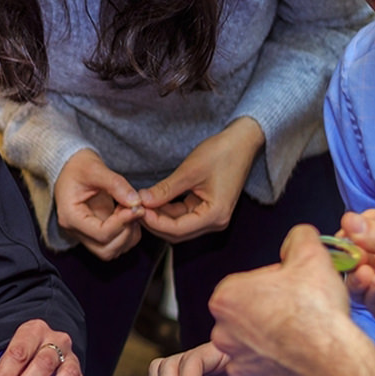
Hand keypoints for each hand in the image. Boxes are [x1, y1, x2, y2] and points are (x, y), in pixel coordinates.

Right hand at [52, 149, 142, 259]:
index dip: (123, 223)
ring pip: (111, 251)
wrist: (69, 166)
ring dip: (128, 236)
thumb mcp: (95, 168)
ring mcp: (86, 233)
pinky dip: (127, 235)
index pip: (101, 233)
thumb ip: (116, 184)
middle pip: (106, 250)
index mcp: (71, 216)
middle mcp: (76, 230)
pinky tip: (128, 214)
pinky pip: (115, 244)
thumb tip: (136, 201)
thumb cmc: (77, 166)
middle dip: (126, 233)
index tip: (137, 207)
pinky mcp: (95, 232)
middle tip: (133, 209)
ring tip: (130, 210)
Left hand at [137, 117, 263, 243]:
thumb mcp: (189, 171)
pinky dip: (167, 211)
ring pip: (178, 226)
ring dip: (159, 218)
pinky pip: (183, 216)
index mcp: (215, 215)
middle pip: (177, 233)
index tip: (137, 209)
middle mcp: (215, 222)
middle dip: (154, 223)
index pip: (178, 229)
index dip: (154, 222)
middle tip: (133, 208)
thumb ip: (166, 190)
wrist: (241, 142)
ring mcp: (212, 217)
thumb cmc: (221, 153)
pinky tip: (152, 201)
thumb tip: (143, 201)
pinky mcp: (207, 209)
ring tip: (140, 203)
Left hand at [208, 225, 374, 375]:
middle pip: (248, 313)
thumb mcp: (312, 255)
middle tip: (300, 310)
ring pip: (256, 342)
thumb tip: (297, 236)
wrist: (336, 362)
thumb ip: (299, 237)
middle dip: (271, 310)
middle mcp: (223, 332)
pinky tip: (300, 356)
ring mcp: (237, 362)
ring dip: (275, 337)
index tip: (293, 287)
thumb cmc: (318, 312)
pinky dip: (280, 364)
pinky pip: (265, 370)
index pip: (247, 283)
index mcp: (226, 298)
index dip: (274, 283)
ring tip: (303, 334)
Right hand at [342, 210, 374, 375]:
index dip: (357, 227)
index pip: (374, 225)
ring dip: (356, 273)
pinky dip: (368, 291)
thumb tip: (350, 222)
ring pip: (360, 277)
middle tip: (349, 255)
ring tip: (364, 273)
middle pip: (361, 251)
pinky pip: (370, 301)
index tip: (345, 232)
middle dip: (352, 252)